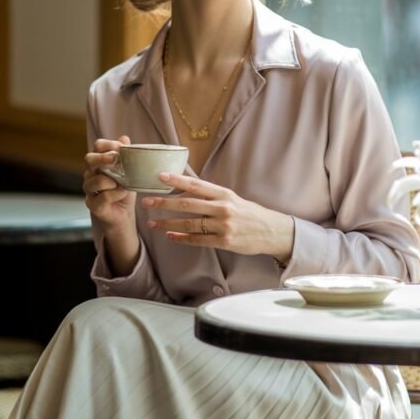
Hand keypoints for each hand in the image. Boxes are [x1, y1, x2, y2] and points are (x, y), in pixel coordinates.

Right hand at [83, 135, 136, 230]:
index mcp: (99, 163)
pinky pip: (103, 197)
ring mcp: (90, 190)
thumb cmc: (123, 191)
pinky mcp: (93, 205)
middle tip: (116, 159)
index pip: (97, 147)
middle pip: (89, 159)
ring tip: (123, 184)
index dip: (109, 144)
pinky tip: (122, 192)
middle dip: (103, 158)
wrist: (123, 215)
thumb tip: (124, 138)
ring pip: (95, 180)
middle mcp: (90, 174)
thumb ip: (126, 156)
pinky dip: (116, 194)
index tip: (121, 147)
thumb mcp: (129, 172)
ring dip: (112, 181)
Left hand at [142, 173, 293, 260]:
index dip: (176, 179)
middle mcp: (223, 208)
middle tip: (147, 202)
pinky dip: (182, 238)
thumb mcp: (232, 198)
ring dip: (168, 223)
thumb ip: (211, 195)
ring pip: (189, 223)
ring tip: (152, 223)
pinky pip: (198, 240)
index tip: (159, 176)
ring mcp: (223, 226)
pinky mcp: (224, 242)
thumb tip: (184, 189)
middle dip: (164, 203)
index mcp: (224, 194)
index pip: (196, 184)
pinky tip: (170, 236)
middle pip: (187, 204)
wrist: (272, 231)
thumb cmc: (249, 213)